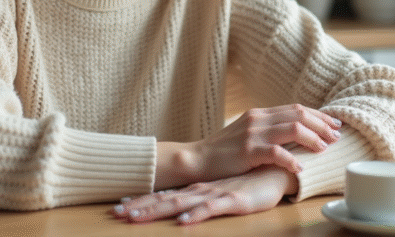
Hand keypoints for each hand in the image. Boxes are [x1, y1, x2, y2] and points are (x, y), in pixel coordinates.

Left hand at [111, 166, 297, 224]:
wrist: (278, 171)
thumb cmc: (251, 183)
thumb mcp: (223, 192)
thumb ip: (205, 197)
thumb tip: (183, 206)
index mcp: (198, 189)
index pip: (165, 195)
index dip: (143, 201)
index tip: (119, 207)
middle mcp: (202, 191)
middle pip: (165, 200)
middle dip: (140, 207)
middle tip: (116, 213)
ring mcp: (216, 195)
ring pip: (180, 204)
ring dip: (156, 210)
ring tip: (135, 217)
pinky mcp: (234, 202)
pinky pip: (211, 209)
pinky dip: (195, 215)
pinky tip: (182, 222)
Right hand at [189, 104, 340, 180]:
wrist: (198, 158)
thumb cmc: (225, 150)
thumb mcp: (248, 133)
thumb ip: (268, 130)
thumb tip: (296, 135)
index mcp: (260, 113)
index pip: (296, 108)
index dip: (319, 115)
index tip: (335, 124)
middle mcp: (259, 119)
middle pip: (299, 114)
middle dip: (322, 125)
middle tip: (337, 136)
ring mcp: (253, 134)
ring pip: (293, 129)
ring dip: (313, 139)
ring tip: (324, 149)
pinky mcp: (248, 150)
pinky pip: (276, 153)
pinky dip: (292, 160)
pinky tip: (300, 168)